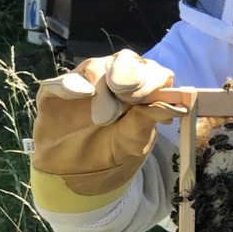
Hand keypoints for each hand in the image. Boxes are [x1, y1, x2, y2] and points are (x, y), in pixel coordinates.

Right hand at [32, 50, 185, 198]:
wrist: (74, 171)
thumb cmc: (110, 150)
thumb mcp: (133, 141)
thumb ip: (148, 121)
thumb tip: (176, 107)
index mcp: (139, 87)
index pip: (152, 70)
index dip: (151, 79)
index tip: (145, 97)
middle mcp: (113, 77)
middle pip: (125, 60)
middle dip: (128, 75)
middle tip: (126, 95)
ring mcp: (84, 80)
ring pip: (96, 65)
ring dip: (103, 88)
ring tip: (104, 117)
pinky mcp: (56, 90)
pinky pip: (62, 80)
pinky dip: (72, 84)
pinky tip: (81, 94)